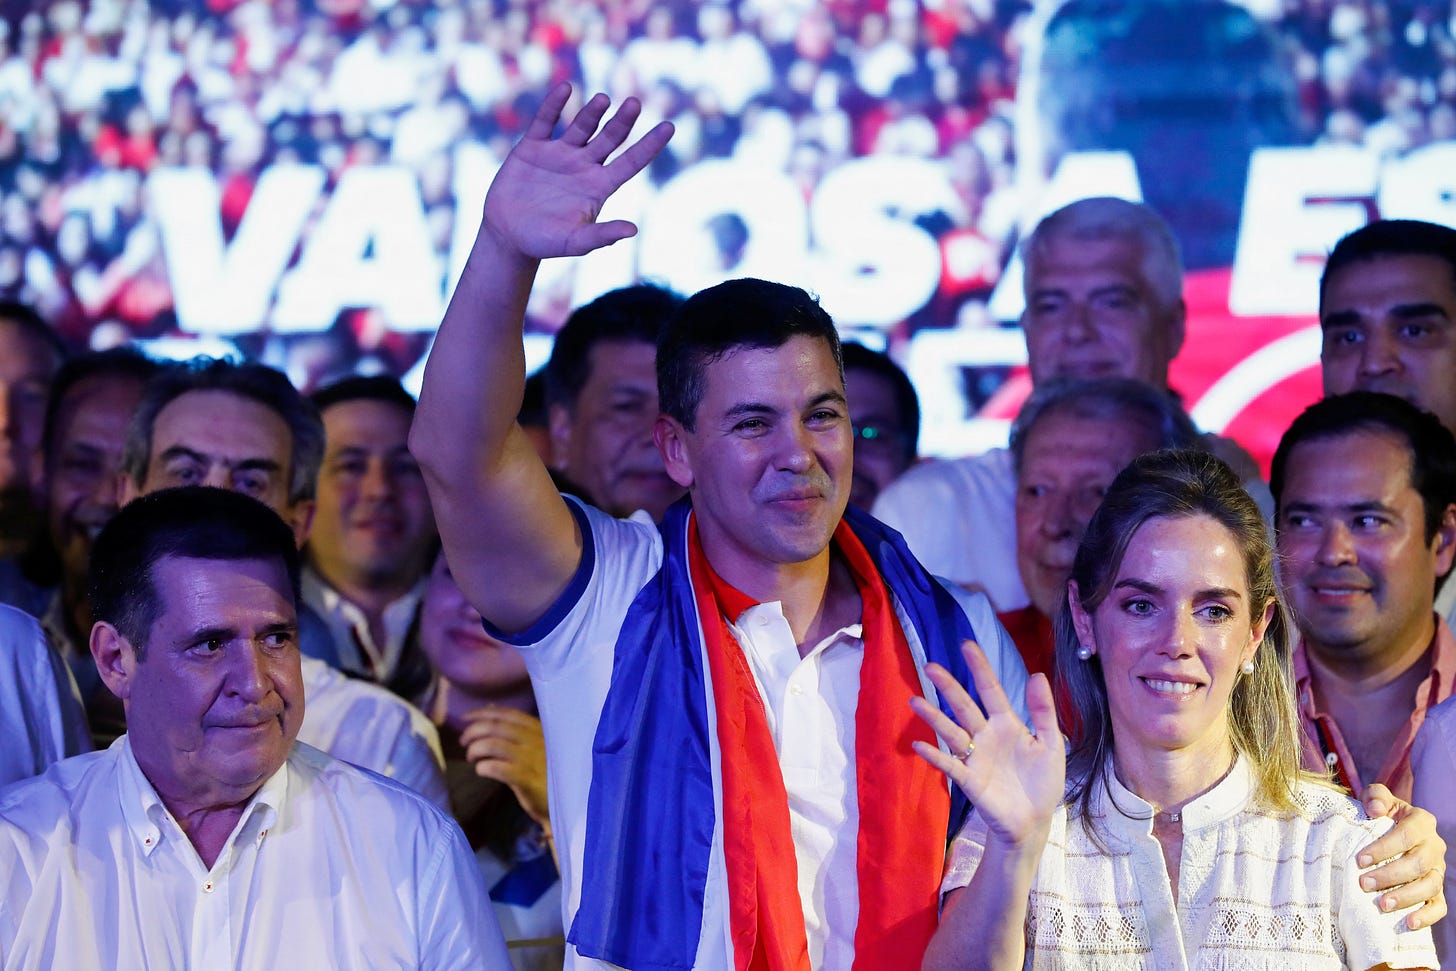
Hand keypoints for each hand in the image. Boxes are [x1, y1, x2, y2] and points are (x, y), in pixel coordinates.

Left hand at [460, 706, 550, 831]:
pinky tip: (481, 770)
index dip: (483, 713)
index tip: (465, 717)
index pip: (507, 714)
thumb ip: (515, 728)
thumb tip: (490, 708)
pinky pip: (498, 768)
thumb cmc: (548, 771)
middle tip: (463, 741)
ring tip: (471, 757)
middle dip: (474, 731)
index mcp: (538, 729)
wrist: (568, 801)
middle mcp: (535, 740)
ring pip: (494, 745)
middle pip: (496, 727)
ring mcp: (532, 759)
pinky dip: (484, 766)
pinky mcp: (528, 779)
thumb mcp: (535, 744)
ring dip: (475, 749)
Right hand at [480, 82, 672, 260]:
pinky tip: (565, 89)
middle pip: (610, 138)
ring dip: (592, 112)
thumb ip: (601, 235)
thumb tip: (633, 230)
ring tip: (603, 100)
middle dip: (622, 122)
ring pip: (582, 126)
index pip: (631, 162)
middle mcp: (583, 165)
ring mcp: (559, 154)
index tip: (670, 127)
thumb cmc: (544, 242)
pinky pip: (545, 121)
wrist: (507, 235)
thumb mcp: (574, 242)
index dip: (650, 145)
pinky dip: (554, 105)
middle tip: (635, 103)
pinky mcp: (532, 147)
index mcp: (598, 186)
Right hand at [910, 640, 1063, 845]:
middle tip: (930, 666)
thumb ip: (1044, 711)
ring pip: (951, 731)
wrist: (1034, 821)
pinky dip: (934, 755)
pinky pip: (949, 764)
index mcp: (1007, 724)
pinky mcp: (969, 780)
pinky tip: (919, 745)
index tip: (967, 645)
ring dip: (933, 717)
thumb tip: (1037, 675)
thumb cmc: (1042, 782)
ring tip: (914, 701)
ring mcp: (975, 757)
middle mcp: (986, 736)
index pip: (991, 691)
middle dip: (948, 686)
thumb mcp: (1051, 744)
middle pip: (964, 706)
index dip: (980, 668)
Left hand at [1357, 783, 1446, 929]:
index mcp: (1421, 822)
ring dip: (1406, 897)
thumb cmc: (1379, 813)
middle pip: (1417, 864)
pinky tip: (1409, 923)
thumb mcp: (1376, 798)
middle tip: (1363, 884)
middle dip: (1389, 876)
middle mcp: (1434, 846)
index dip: (1383, 849)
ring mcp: (1437, 870)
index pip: (1405, 836)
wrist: (1387, 830)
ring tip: (1382, 905)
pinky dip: (1427, 916)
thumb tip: (1375, 808)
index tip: (1360, 860)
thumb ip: (1375, 796)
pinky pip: (1439, 906)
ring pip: (1430, 886)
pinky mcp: (1437, 890)